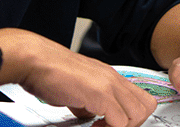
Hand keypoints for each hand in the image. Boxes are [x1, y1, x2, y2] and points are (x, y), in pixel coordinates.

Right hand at [0, 29, 155, 126]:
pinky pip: (120, 121)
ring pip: (138, 114)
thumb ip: (88, 102)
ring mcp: (108, 85)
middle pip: (146, 105)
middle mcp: (114, 79)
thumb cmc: (47, 70)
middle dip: (133, 123)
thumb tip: (90, 115)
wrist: (33, 60)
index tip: (114, 123)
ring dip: (123, 126)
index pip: (140, 97)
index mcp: (110, 76)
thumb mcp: (76, 88)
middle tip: (111, 126)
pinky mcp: (99, 94)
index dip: (131, 115)